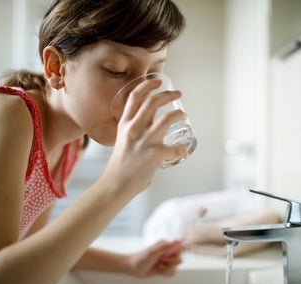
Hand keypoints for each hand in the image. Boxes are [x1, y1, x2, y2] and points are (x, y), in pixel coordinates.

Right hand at [102, 79, 187, 195]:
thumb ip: (136, 129)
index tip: (158, 81)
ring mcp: (144, 141)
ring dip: (179, 114)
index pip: (135, 97)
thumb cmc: (121, 164)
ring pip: (167, 118)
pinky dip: (182, 149)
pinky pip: (176, 148)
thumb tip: (152, 122)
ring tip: (184, 115)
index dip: (147, 85)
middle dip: (168, 94)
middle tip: (178, 94)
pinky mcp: (155, 154)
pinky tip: (183, 151)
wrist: (116, 184)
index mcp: (124, 124)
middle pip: (153, 102)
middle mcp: (133, 129)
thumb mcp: (123, 140)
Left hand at [126, 240, 182, 277]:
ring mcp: (165, 260)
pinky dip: (164, 274)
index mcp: (165, 245)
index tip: (167, 259)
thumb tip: (177, 240)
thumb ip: (165, 247)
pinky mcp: (163, 267)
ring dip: (166, 270)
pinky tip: (157, 271)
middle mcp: (166, 251)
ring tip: (157, 268)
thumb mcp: (153, 253)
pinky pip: (171, 272)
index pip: (179, 249)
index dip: (175, 256)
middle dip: (170, 265)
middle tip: (160, 264)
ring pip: (175, 268)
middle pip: (178, 260)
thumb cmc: (140, 259)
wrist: (132, 268)